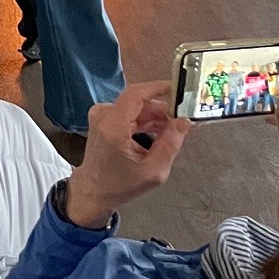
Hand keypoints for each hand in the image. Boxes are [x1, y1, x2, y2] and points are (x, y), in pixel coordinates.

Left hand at [64, 82, 190, 228]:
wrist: (94, 190)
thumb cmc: (121, 184)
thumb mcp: (153, 171)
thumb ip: (170, 145)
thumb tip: (184, 122)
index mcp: (113, 126)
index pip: (136, 94)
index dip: (158, 88)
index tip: (179, 89)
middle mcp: (104, 115)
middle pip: (140, 102)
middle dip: (164, 110)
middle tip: (185, 121)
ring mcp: (102, 115)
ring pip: (137, 108)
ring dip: (156, 117)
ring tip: (175, 131)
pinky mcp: (104, 119)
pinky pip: (130, 113)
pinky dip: (146, 121)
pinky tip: (160, 133)